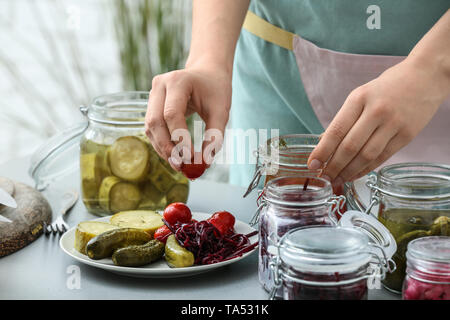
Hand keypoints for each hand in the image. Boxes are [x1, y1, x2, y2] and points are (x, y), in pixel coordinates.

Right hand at [145, 65, 231, 169]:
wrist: (207, 72)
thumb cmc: (215, 90)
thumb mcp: (221, 110)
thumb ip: (215, 134)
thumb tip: (205, 161)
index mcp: (178, 81)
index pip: (172, 114)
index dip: (179, 138)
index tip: (191, 158)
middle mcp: (160, 85)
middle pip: (155, 122)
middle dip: (167, 147)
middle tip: (181, 166)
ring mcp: (152, 94)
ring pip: (150, 128)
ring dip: (163, 149)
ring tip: (180, 165)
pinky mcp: (151, 105)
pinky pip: (152, 129)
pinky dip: (162, 144)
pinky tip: (174, 156)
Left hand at [307, 57, 449, 183]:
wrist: (425, 77)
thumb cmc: (387, 87)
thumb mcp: (361, 95)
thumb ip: (344, 119)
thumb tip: (323, 144)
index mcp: (359, 99)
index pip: (336, 130)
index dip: (322, 151)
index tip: (312, 164)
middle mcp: (376, 111)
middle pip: (350, 146)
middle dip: (334, 166)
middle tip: (324, 178)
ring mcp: (393, 124)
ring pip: (366, 155)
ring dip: (349, 172)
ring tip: (337, 180)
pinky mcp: (407, 135)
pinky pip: (382, 157)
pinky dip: (366, 169)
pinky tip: (355, 175)